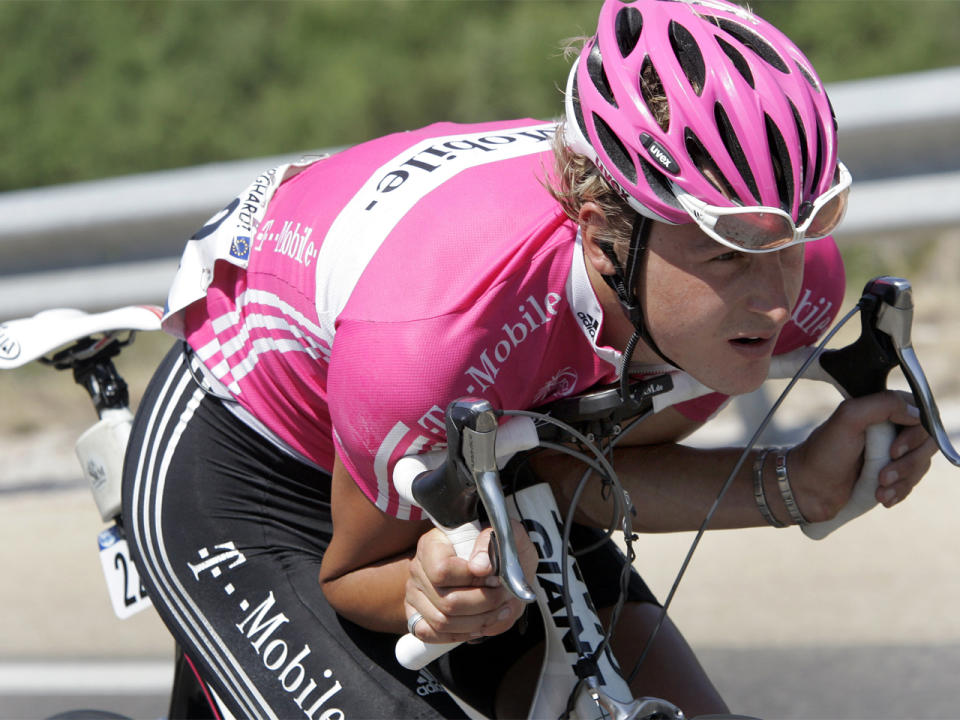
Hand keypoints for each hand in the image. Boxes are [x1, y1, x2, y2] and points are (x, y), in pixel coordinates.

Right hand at [404, 521, 536, 643]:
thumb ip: (490, 544)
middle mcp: (417, 569)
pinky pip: (431, 635)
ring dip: (478, 622)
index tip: (496, 578)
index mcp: (432, 544)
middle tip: (506, 597)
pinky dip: (461, 634)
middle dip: (483, 604)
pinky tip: (481, 624)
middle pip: (446, 602)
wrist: (493, 563)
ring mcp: (414, 594)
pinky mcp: (417, 615)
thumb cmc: (495, 547)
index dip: (472, 580)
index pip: (441, 571)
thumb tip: (480, 567)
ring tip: (501, 611)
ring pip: (442, 622)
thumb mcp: (500, 535)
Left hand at [790, 390, 935, 521]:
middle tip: (881, 476)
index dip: (915, 434)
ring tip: (879, 489)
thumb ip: (882, 405)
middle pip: (926, 443)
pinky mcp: (889, 473)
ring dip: (902, 481)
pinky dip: (899, 492)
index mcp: (880, 409)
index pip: (921, 414)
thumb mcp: (847, 419)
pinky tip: (882, 497)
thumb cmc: (822, 454)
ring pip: (921, 464)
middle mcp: (889, 427)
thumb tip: (916, 412)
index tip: (893, 450)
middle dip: (907, 464)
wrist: (806, 489)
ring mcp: (891, 452)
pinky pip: (911, 482)